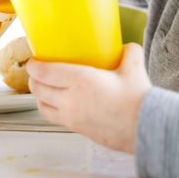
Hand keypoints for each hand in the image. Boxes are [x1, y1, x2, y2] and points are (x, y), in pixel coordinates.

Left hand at [26, 43, 151, 153]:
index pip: (44, 72)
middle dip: (33, 79)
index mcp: (80, 80)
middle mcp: (70, 100)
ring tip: (44, 88)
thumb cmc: (138, 99)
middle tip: (37, 71)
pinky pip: (55, 118)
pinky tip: (60, 103)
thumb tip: (125, 47)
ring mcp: (72, 117)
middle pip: (38, 89)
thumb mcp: (134, 66)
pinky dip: (50, 109)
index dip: (34, 65)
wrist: (145, 128)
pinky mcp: (78, 130)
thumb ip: (128, 51)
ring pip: (42, 106)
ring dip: (38, 96)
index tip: (33, 60)